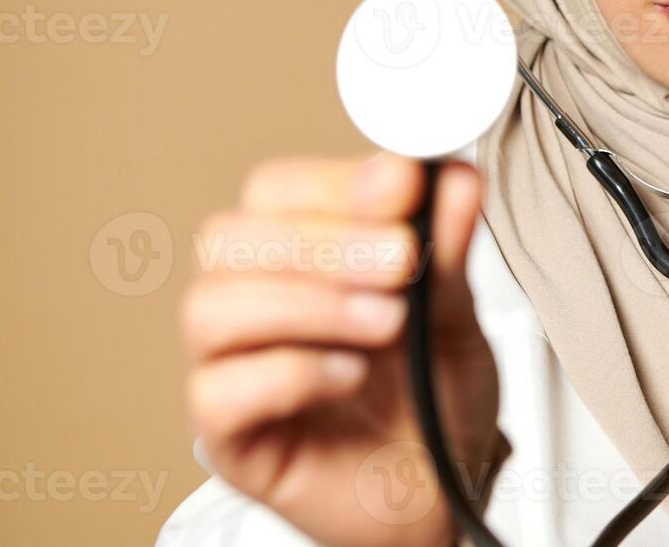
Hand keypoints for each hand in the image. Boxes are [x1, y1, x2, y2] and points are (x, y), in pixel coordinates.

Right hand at [181, 154, 498, 546]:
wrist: (441, 491)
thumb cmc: (433, 397)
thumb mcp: (456, 315)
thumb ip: (447, 250)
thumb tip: (454, 178)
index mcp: (300, 256)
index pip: (277, 190)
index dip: (335, 181)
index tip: (402, 182)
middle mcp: (256, 302)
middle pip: (230, 239)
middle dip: (322, 240)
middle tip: (401, 258)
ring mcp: (234, 369)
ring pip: (213, 308)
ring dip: (309, 302)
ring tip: (387, 320)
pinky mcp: (231, 438)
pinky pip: (218, 392)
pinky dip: (291, 371)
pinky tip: (351, 373)